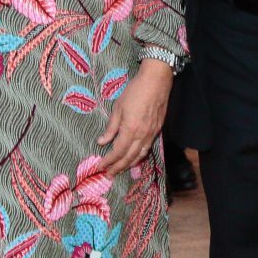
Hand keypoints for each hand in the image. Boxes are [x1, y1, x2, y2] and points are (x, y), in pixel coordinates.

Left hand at [98, 60, 174, 175]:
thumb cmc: (135, 92)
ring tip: (121, 170)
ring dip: (129, 165)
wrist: (156, 82)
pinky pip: (147, 148)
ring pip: (140, 155)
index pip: (117, 152)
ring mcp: (151, 134)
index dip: (108, 161)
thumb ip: (111, 127)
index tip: (100, 167)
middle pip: (129, 157)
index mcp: (130, 130)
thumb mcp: (118, 108)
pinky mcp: (157, 130)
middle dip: (118, 168)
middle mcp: (142, 136)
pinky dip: (140, 156)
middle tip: (109, 175)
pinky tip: (135, 158)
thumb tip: (102, 142)